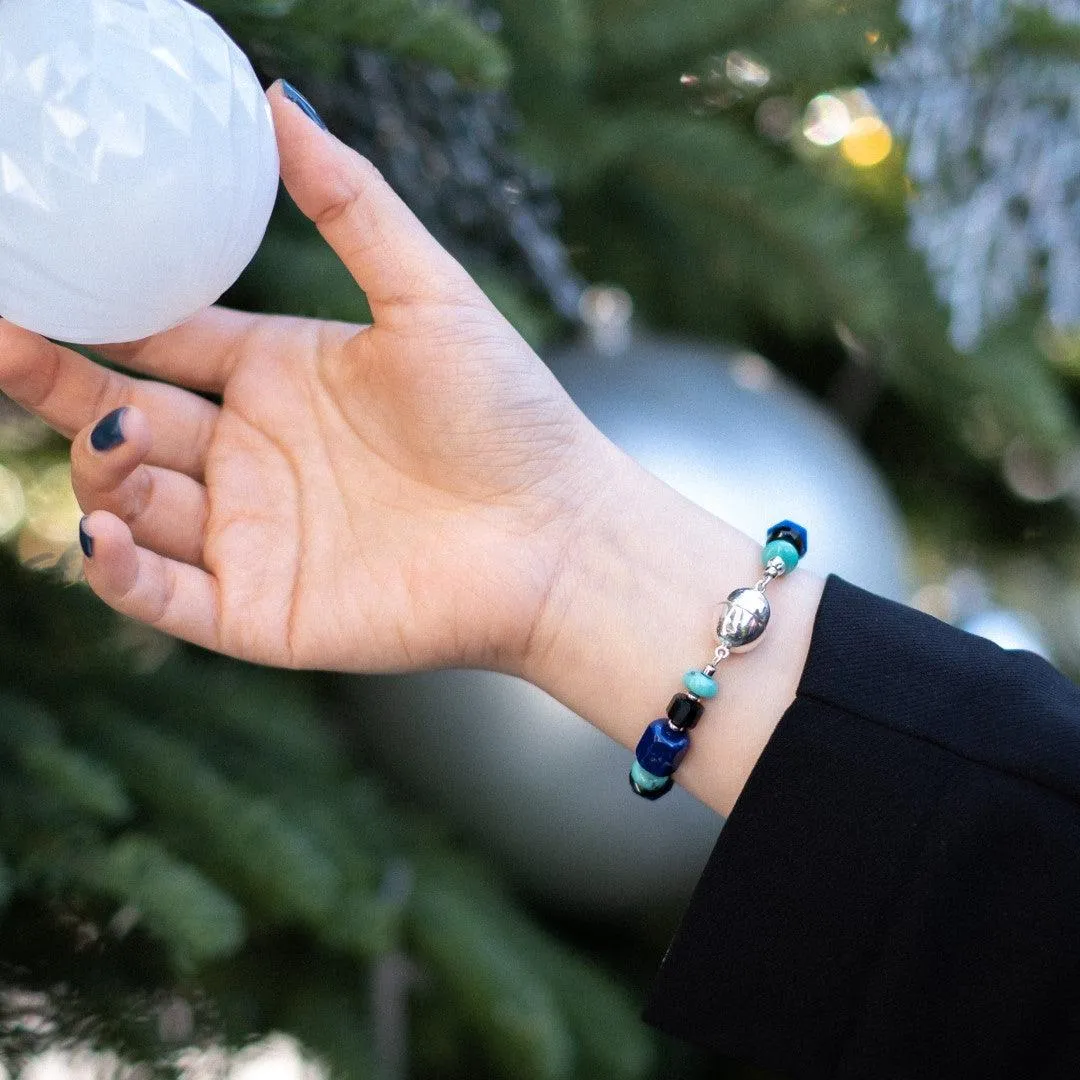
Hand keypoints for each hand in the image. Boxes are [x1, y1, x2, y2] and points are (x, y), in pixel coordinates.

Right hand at [0, 82, 603, 674]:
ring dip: (100, 474)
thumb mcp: (429, 293)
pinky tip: (103, 534)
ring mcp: (252, 537)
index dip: (100, 316)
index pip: (163, 342)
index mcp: (280, 377)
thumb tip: (276, 97)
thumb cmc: (509, 417)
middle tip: (0, 343)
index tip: (35, 278)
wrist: (560, 536)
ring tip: (109, 437)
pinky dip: (123, 572)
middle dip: (57, 387)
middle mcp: (253, 456)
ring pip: (134, 504)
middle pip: (124, 418)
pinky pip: (166, 594)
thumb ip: (351, 204)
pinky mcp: (262, 614)